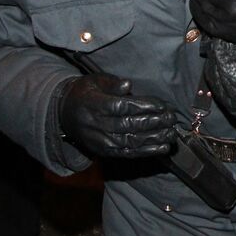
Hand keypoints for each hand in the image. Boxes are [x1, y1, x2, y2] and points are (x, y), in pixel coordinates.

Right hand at [57, 74, 178, 158]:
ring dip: (155, 138)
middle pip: (130, 124)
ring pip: (132, 141)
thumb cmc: (85, 93)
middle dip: (155, 122)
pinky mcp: (105, 152)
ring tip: (172, 133)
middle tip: (172, 118)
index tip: (162, 105)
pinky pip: (128, 154)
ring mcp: (101, 141)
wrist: (63, 115)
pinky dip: (147, 152)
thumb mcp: (94, 81)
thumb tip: (129, 85)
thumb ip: (112, 83)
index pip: (123, 107)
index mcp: (95, 105)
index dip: (145, 106)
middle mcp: (98, 125)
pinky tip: (163, 148)